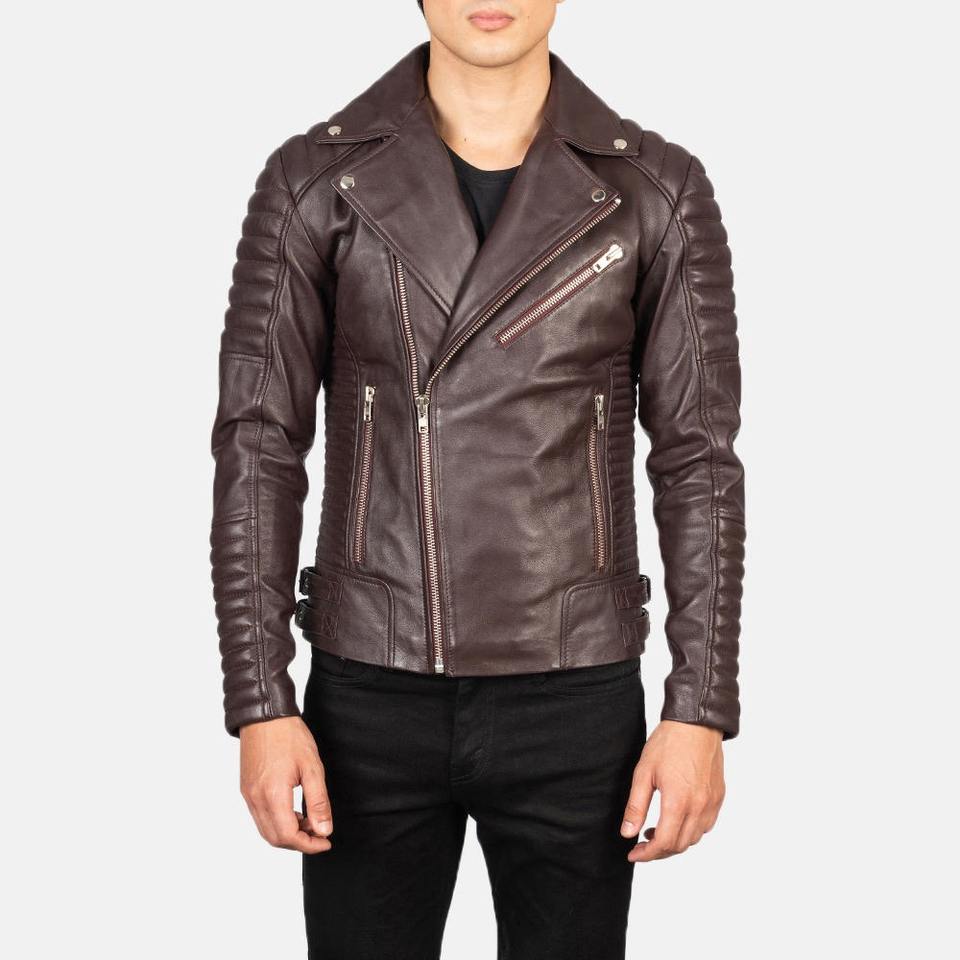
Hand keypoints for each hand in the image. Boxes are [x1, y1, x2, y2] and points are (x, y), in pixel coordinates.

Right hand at [239, 716, 332, 853]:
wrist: (264, 715)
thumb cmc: (289, 736)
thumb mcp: (312, 767)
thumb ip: (318, 802)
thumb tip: (324, 831)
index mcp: (273, 795)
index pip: (288, 836)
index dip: (309, 845)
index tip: (326, 842)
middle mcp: (256, 799)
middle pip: (275, 838)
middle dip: (299, 842)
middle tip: (320, 833)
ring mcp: (248, 795)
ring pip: (266, 830)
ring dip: (288, 834)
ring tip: (309, 821)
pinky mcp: (246, 788)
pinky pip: (260, 817)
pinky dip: (277, 822)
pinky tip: (293, 811)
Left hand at [620, 720, 724, 861]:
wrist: (696, 723)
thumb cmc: (668, 743)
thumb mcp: (643, 772)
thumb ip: (636, 806)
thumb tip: (627, 833)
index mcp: (678, 802)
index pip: (663, 843)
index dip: (647, 854)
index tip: (633, 854)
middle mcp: (699, 807)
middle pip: (679, 845)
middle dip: (659, 851)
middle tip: (641, 844)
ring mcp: (711, 803)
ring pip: (694, 838)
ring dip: (675, 842)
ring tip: (656, 831)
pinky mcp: (718, 796)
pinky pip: (706, 825)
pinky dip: (690, 831)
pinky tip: (677, 819)